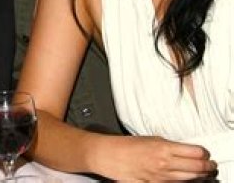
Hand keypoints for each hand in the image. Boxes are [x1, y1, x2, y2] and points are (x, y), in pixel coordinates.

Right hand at [96, 135, 216, 180]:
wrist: (108, 155)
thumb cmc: (125, 145)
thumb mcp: (150, 139)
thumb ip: (168, 145)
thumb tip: (184, 149)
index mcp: (164, 147)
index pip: (196, 152)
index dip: (204, 153)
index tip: (204, 153)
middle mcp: (164, 163)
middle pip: (197, 167)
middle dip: (206, 166)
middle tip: (209, 164)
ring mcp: (161, 176)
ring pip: (189, 178)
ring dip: (198, 175)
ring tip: (200, 172)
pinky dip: (183, 181)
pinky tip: (185, 179)